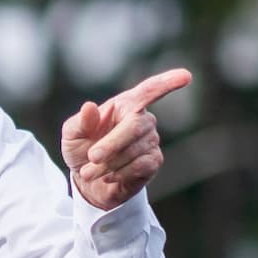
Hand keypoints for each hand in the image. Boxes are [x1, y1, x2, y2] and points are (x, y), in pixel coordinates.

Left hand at [60, 69, 193, 209]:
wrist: (87, 182)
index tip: (186, 76)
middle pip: (135, 125)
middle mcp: (142, 119)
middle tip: (91, 158)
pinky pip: (140, 166)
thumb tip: (90, 107)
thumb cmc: (81, 149)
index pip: (149, 90)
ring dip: (108, 164)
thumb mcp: (72, 135)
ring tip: (91, 171)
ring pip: (134, 150)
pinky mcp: (154, 161)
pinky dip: (119, 173)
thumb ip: (80, 122)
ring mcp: (151, 140)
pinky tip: (109, 176)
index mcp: (125, 105)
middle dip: (111, 144)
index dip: (167, 83)